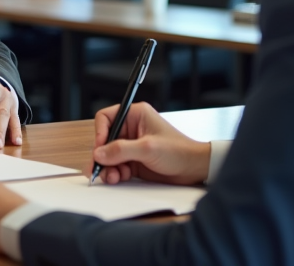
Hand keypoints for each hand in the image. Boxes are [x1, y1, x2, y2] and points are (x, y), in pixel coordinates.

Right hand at [88, 102, 210, 185]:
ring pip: (109, 155)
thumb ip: (121, 150)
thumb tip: (99, 153)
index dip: (100, 132)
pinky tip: (119, 177)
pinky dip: (114, 172)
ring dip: (108, 167)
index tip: (99, 148)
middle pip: (105, 139)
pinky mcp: (134, 160)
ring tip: (112, 176)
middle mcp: (132, 128)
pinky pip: (116, 165)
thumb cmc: (179, 151)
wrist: (194, 169)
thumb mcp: (148, 149)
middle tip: (99, 168)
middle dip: (102, 155)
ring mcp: (132, 145)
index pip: (106, 118)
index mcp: (135, 115)